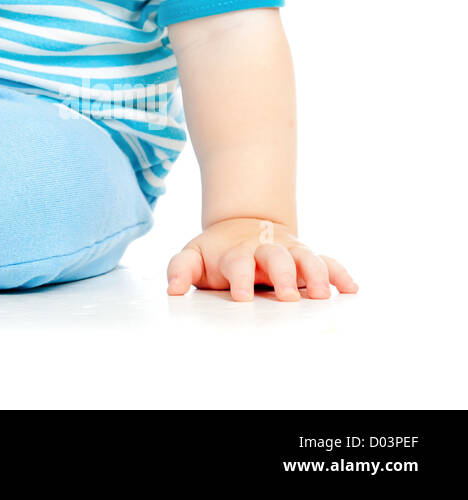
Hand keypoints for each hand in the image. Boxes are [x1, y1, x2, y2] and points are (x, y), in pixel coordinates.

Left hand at [166, 218, 357, 301]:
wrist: (241, 226)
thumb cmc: (217, 252)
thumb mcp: (193, 256)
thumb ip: (180, 270)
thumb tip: (172, 290)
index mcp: (237, 253)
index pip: (238, 263)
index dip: (240, 279)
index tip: (241, 297)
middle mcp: (266, 251)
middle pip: (277, 258)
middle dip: (282, 275)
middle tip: (288, 297)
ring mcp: (289, 252)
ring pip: (307, 257)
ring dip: (316, 274)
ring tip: (322, 295)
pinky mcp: (307, 257)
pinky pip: (328, 261)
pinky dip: (340, 273)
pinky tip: (351, 289)